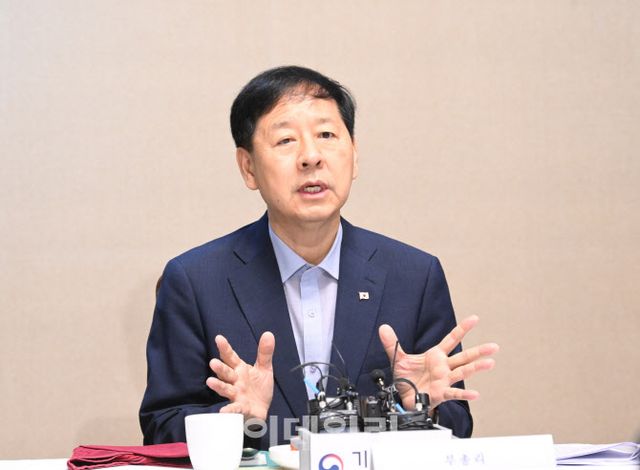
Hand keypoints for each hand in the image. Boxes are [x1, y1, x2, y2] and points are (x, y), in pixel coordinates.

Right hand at [206, 331, 274, 420]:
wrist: (262, 409)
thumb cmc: (258, 387)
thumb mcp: (264, 368)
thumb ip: (265, 352)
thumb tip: (268, 333)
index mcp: (240, 370)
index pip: (231, 357)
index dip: (225, 348)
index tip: (219, 338)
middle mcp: (236, 381)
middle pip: (226, 373)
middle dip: (220, 368)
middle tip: (213, 362)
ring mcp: (237, 395)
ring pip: (226, 389)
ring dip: (219, 386)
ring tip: (210, 382)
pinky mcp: (241, 408)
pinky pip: (235, 409)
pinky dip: (229, 410)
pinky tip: (223, 411)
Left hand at [378, 315, 498, 409]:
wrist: (405, 397)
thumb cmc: (408, 379)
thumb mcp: (398, 358)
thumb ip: (392, 343)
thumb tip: (383, 327)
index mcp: (436, 355)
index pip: (451, 339)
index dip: (462, 329)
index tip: (474, 318)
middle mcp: (443, 367)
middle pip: (464, 357)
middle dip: (479, 351)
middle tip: (494, 347)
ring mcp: (444, 380)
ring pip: (463, 372)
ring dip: (476, 368)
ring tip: (490, 363)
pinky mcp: (441, 392)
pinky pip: (453, 393)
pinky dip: (464, 393)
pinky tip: (475, 393)